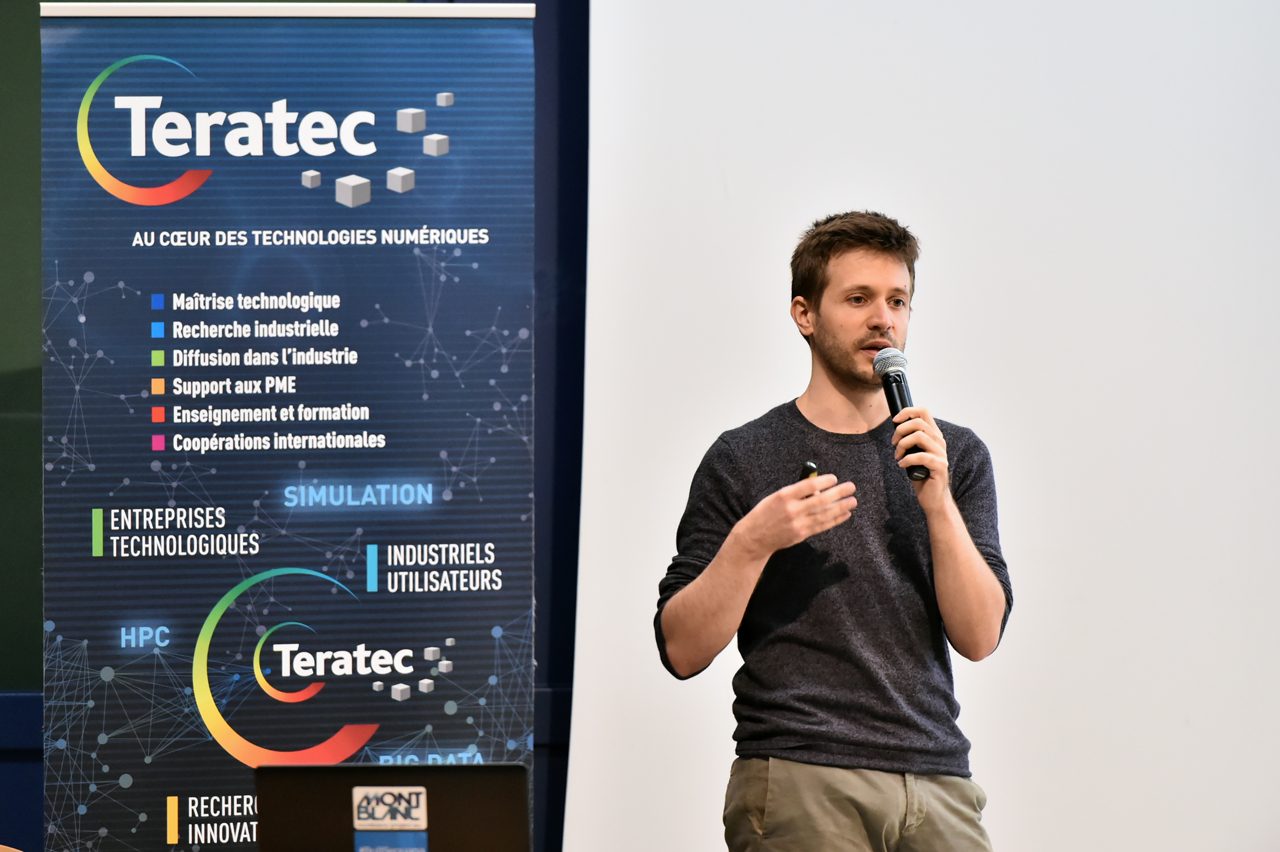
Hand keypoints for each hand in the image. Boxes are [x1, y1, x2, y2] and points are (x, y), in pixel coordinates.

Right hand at [732, 473, 856, 559]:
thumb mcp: (775, 497)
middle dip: (838, 493)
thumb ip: (796, 493)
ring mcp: (798, 523)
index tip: (834, 478)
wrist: (754, 538)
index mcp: (784, 496)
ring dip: (841, 507)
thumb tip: (818, 489)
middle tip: (851, 487)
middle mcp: (792, 510)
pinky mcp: (802, 534)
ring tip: (853, 501)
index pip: (808, 486)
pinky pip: (822, 525)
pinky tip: (845, 514)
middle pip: (820, 500)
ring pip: (824, 514)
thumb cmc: (764, 514)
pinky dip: (835, 520)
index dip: (823, 481)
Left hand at [892, 407, 950, 512]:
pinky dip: (907, 459)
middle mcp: (939, 442)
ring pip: (919, 437)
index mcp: (933, 435)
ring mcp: (941, 453)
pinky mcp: (940, 466)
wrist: (933, 498)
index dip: (907, 411)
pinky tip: (902, 464)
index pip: (924, 412)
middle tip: (894, 443)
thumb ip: (910, 440)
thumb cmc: (922, 476)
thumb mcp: (913, 453)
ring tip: (898, 456)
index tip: (895, 420)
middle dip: (900, 431)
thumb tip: (896, 427)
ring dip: (903, 445)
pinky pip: (921, 456)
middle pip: (919, 423)